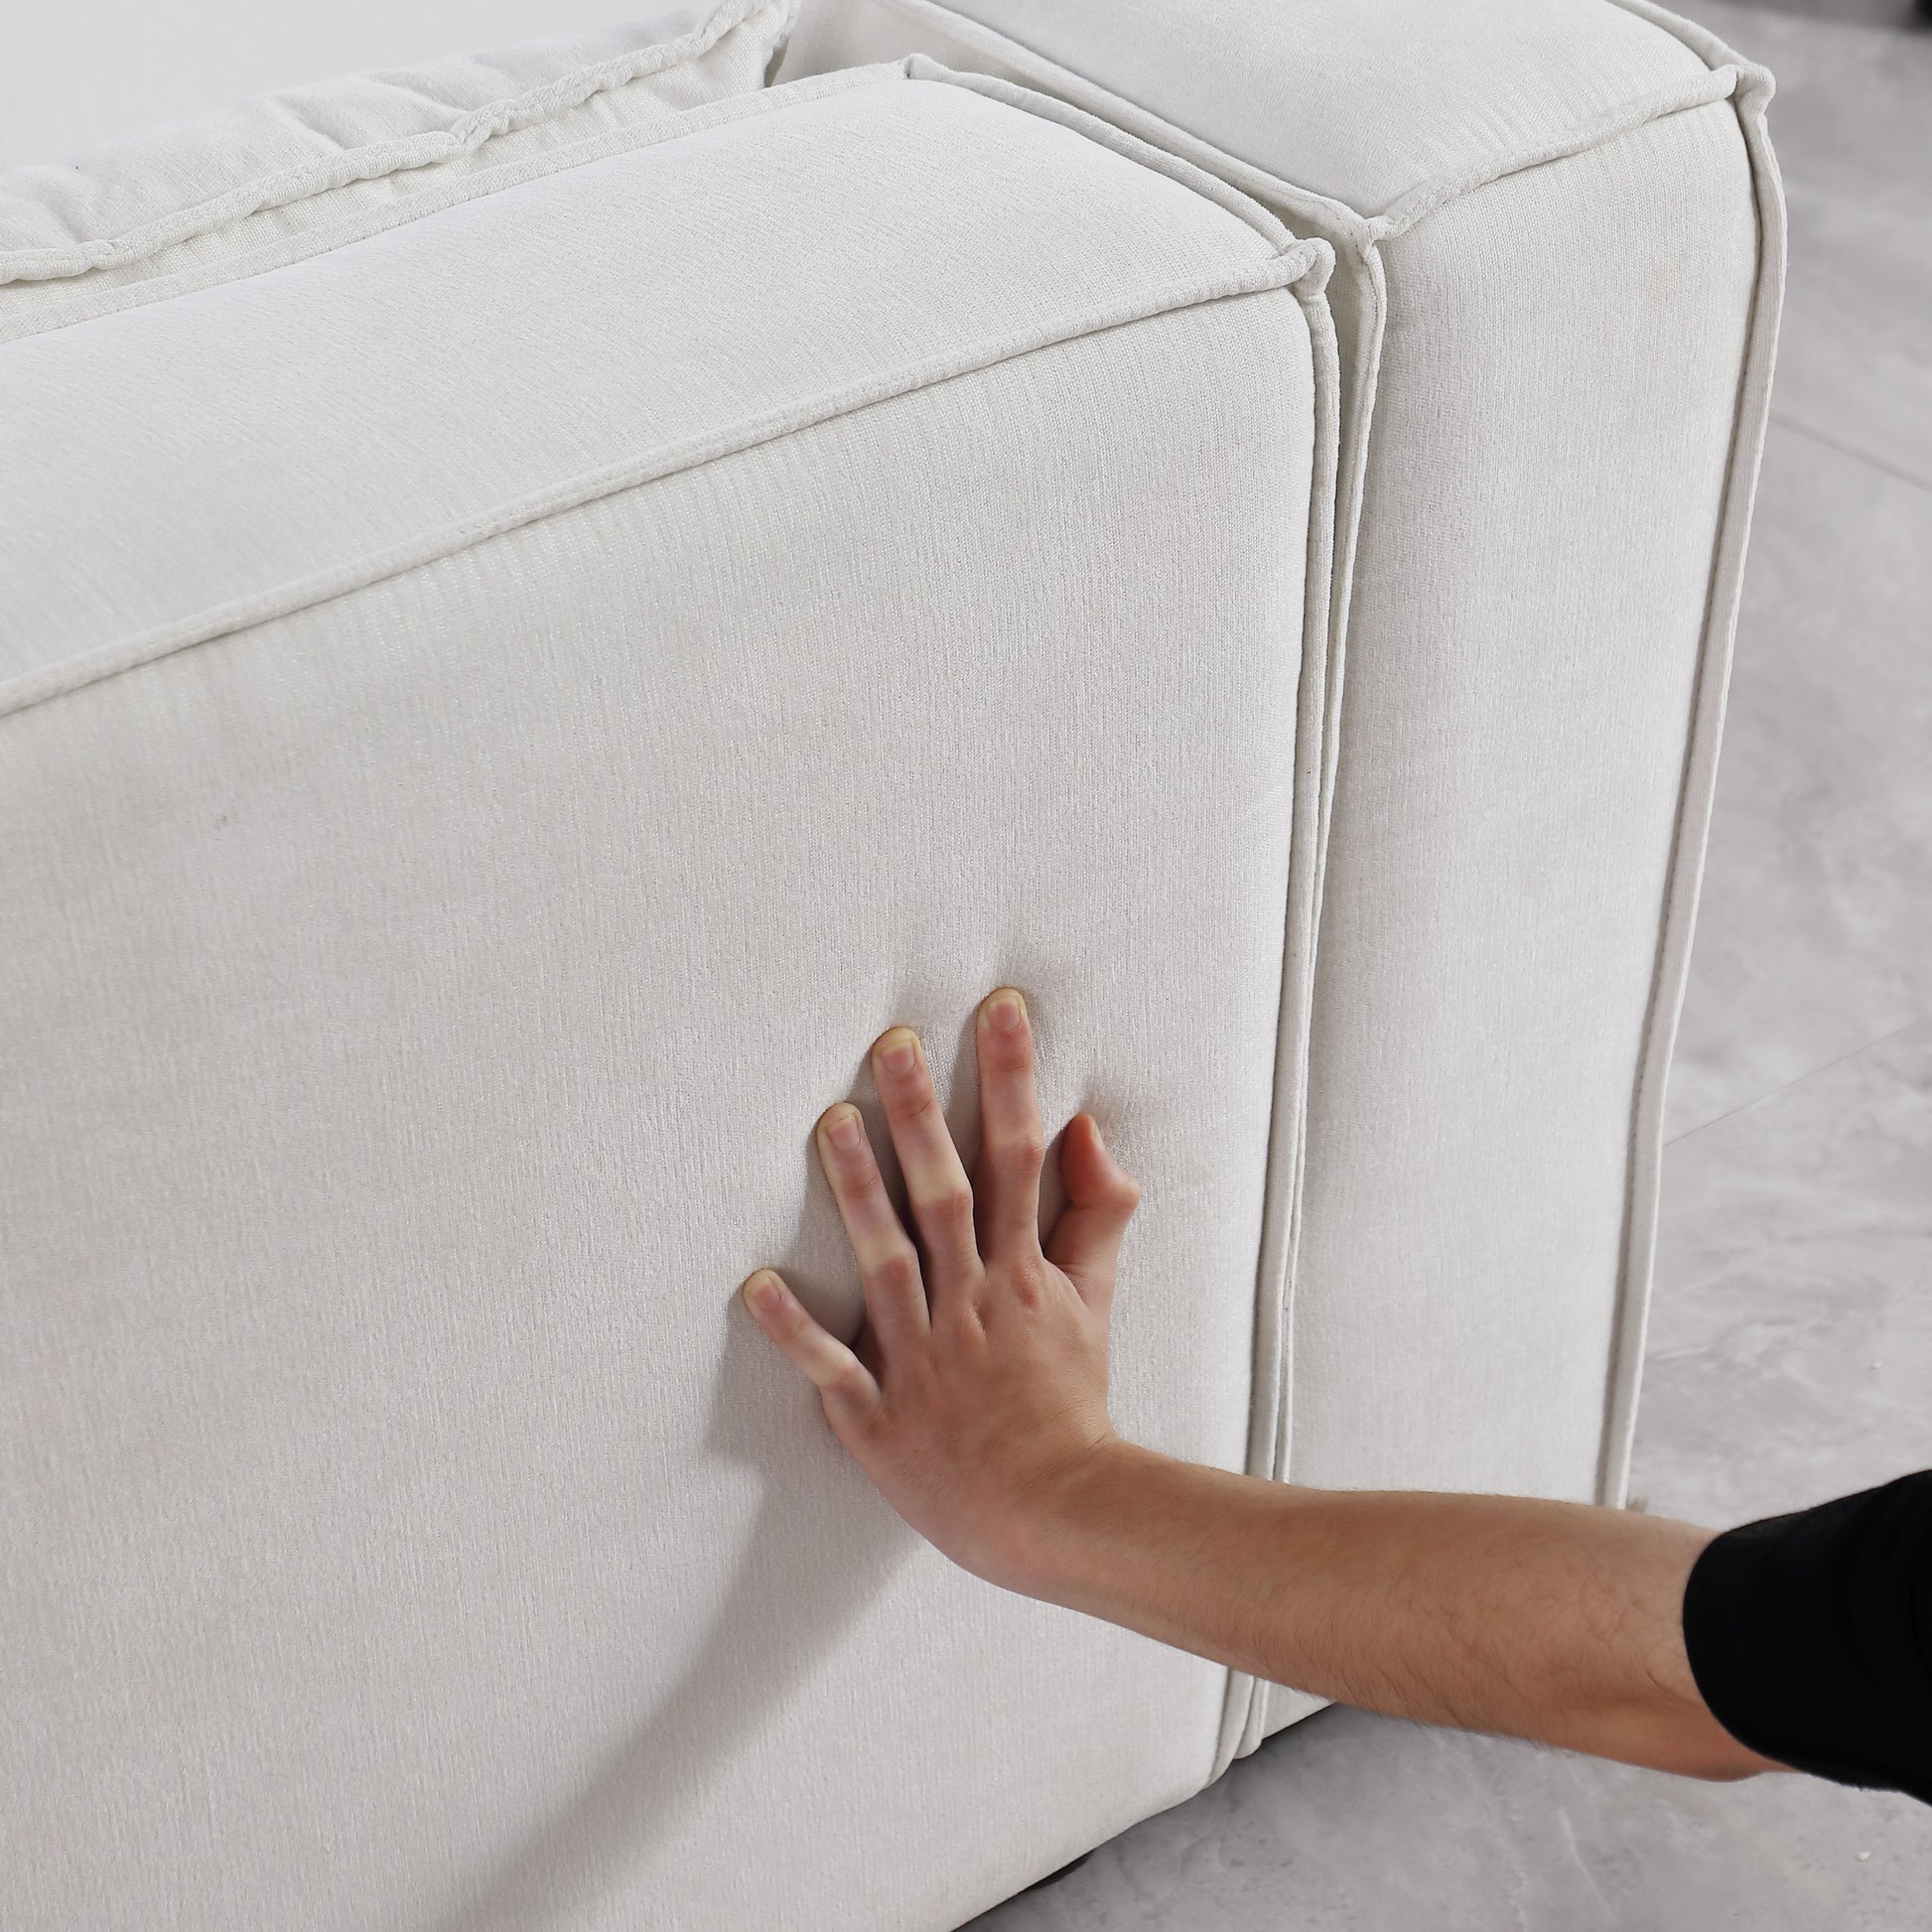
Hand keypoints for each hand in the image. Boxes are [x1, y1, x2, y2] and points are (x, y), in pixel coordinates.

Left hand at [740, 987, 1141, 1592]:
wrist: (1056, 1510)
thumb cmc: (1072, 1403)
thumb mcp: (1096, 1300)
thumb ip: (1094, 1213)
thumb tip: (1088, 1130)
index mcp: (1022, 1274)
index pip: (1019, 1158)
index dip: (1011, 1080)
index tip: (999, 1013)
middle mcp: (972, 1303)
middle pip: (947, 1194)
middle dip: (923, 1115)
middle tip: (894, 1043)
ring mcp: (923, 1357)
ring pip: (888, 1261)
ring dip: (859, 1192)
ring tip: (832, 1121)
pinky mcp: (880, 1413)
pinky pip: (833, 1367)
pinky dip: (795, 1331)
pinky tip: (756, 1285)